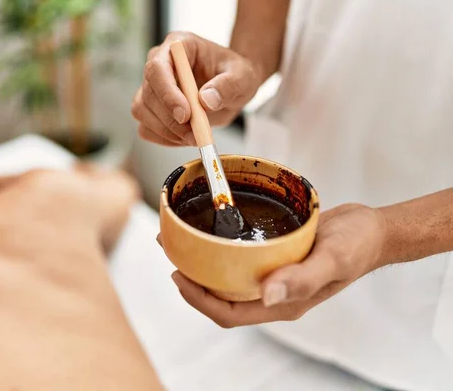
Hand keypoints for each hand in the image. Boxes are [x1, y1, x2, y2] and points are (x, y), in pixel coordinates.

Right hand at [132, 32, 262, 146]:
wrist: (233, 88)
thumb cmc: (237, 75)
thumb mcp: (243, 76)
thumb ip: (228, 85)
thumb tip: (206, 100)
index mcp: (179, 46)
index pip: (158, 68)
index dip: (167, 93)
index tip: (185, 115)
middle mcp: (159, 63)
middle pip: (148, 93)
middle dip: (169, 119)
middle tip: (195, 134)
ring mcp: (151, 87)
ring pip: (142, 111)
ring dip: (167, 131)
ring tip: (195, 136)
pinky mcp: (150, 109)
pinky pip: (146, 128)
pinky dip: (164, 138)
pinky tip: (185, 137)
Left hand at [161, 204, 388, 327]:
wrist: (372, 229)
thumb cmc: (357, 245)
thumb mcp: (333, 259)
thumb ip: (303, 279)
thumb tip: (267, 296)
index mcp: (282, 304)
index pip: (229, 313)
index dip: (198, 299)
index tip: (176, 275)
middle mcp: (273, 293)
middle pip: (221, 296)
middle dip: (191, 279)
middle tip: (169, 250)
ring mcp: (272, 276)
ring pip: (227, 277)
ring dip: (201, 262)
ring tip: (178, 239)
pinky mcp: (274, 257)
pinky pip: (239, 259)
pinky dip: (218, 248)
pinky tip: (208, 229)